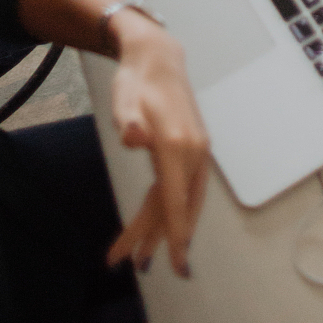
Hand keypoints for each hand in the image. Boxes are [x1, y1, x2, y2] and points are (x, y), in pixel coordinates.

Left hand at [105, 10, 209, 277]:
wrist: (158, 57)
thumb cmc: (137, 80)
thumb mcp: (124, 99)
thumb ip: (128, 121)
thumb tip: (134, 138)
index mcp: (175, 144)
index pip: (175, 200)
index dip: (174, 235)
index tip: (177, 265)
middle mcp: (193, 151)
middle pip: (175, 205)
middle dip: (156, 238)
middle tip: (131, 263)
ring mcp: (197, 151)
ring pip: (182, 199)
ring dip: (162, 228)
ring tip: (140, 253)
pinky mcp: (195, 150)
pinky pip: (185, 188)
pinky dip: (173, 209)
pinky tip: (161, 221)